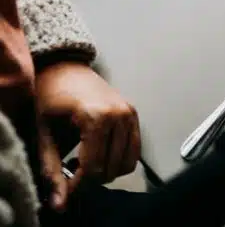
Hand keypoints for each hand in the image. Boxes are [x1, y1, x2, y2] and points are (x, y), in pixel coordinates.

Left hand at [34, 62, 140, 204]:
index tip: (66, 188)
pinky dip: (119, 161)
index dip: (78, 184)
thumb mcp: (44, 132)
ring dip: (106, 171)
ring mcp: (130, 113)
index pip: (94, 167)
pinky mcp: (134, 115)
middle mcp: (119, 114)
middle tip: (71, 171)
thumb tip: (59, 200)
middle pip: (111, 168)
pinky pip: (134, 151)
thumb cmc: (52, 95)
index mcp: (96, 116)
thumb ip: (52, 168)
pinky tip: (100, 154)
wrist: (66, 68)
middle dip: (90, 178)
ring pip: (126, 164)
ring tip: (86, 161)